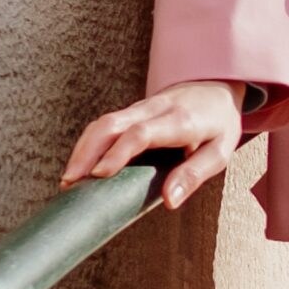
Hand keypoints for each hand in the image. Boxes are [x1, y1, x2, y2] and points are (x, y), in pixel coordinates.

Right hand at [60, 78, 247, 211]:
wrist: (216, 87)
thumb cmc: (219, 125)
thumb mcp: (220, 151)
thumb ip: (195, 174)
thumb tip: (170, 201)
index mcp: (180, 120)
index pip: (142, 132)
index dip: (118, 152)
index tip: (99, 175)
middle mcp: (155, 110)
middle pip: (111, 124)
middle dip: (86, 152)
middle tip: (71, 183)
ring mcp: (140, 108)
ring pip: (102, 123)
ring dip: (82, 149)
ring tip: (68, 180)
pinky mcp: (131, 112)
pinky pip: (104, 125)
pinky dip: (88, 144)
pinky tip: (79, 167)